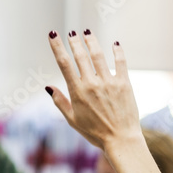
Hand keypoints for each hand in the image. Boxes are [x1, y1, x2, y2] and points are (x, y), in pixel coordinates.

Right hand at [46, 31, 140, 151]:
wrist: (121, 139)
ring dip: (92, 42)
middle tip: (72, 32)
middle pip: (81, 56)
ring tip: (87, 33)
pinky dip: (117, 51)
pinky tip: (114, 43)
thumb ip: (60, 101)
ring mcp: (109, 82)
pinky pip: (121, 62)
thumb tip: (48, 87)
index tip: (53, 35)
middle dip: (74, 41)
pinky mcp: (124, 84)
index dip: (57, 47)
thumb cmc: (94, 132)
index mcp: (77, 92)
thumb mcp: (72, 119)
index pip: (64, 63)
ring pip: (98, 56)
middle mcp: (92, 84)